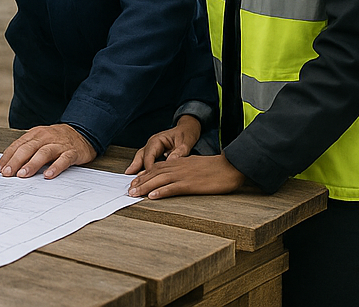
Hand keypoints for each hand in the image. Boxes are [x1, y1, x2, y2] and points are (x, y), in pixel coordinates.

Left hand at [0, 124, 95, 179]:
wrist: (82, 132)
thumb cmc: (56, 140)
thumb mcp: (40, 140)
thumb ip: (27, 150)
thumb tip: (10, 165)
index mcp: (35, 134)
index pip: (18, 145)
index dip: (7, 157)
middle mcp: (45, 137)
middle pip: (28, 148)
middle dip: (16, 161)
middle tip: (7, 173)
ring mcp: (59, 144)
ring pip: (43, 153)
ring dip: (32, 164)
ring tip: (23, 175)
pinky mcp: (72, 152)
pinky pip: (63, 159)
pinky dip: (55, 167)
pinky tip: (48, 175)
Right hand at [125, 115, 201, 174]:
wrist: (187, 129)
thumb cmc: (186, 134)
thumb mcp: (185, 143)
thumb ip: (179, 152)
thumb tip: (171, 161)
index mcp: (158, 140)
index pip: (150, 154)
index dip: (149, 166)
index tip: (150, 177)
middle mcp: (152, 144)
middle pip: (141, 155)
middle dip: (135, 167)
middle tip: (131, 178)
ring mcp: (152, 148)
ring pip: (141, 158)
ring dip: (136, 168)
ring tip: (131, 178)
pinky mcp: (155, 154)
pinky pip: (146, 161)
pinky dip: (141, 168)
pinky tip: (139, 177)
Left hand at [127, 153, 245, 198]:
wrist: (229, 166)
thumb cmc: (214, 168)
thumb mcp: (194, 165)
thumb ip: (182, 168)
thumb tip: (173, 176)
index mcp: (177, 162)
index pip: (155, 168)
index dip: (143, 175)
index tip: (134, 182)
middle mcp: (177, 167)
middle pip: (154, 174)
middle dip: (140, 182)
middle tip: (129, 190)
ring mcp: (183, 175)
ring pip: (159, 180)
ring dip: (145, 187)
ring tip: (134, 194)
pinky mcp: (190, 184)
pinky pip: (172, 188)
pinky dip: (161, 192)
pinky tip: (152, 197)